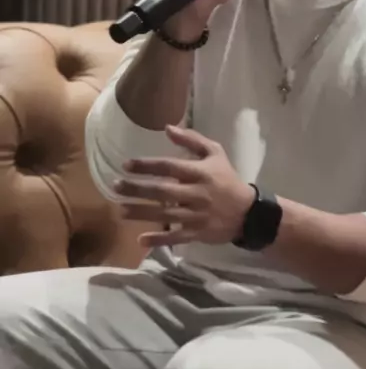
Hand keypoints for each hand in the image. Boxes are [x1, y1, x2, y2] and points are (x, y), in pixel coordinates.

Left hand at [113, 125, 254, 246]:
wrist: (248, 212)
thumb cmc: (227, 179)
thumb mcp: (215, 153)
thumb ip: (192, 140)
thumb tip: (167, 128)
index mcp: (200, 173)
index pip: (169, 167)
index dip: (147, 165)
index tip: (126, 165)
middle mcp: (197, 194)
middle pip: (162, 191)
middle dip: (137, 189)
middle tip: (115, 186)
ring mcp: (197, 216)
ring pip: (165, 215)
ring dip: (141, 213)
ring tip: (120, 210)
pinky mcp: (197, 233)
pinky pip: (176, 237)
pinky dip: (159, 239)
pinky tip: (141, 240)